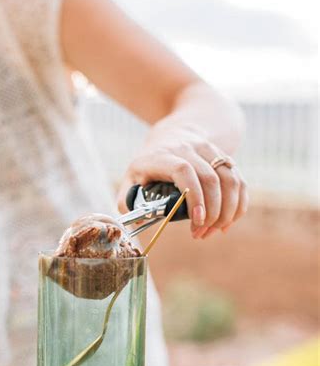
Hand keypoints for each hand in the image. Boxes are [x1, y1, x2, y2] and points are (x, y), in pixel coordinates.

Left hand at [117, 124, 247, 238]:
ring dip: (227, 211)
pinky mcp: (225, 157)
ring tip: (214, 230)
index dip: (193, 196)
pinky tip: (227, 222)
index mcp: (163, 155)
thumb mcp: (132, 176)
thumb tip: (136, 222)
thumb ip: (126, 199)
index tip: (196, 220)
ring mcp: (210, 151)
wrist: (175, 132)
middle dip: (212, 211)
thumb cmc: (151, 162)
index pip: (184, 171)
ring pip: (230, 179)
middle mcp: (190, 148)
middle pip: (211, 178)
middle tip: (201, 233)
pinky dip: (238, 205)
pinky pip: (239, 182)